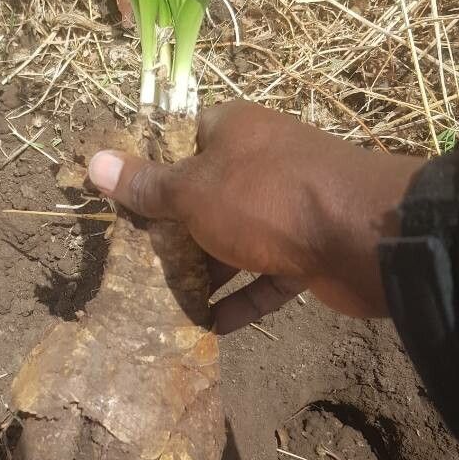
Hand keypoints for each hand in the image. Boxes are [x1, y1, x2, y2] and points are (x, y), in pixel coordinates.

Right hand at [88, 100, 423, 332]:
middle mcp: (259, 165)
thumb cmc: (264, 198)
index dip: (147, 167)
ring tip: (165, 302)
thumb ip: (146, 184)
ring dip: (204, 272)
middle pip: (202, 196)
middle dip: (171, 232)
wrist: (364, 237)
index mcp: (232, 133)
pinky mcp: (306, 250)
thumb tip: (95, 162)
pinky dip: (241, 299)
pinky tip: (212, 326)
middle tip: (133, 261)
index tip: (117, 199)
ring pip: (232, 239)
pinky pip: (264, 276)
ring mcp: (286, 208)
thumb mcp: (192, 190)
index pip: (178, 139)